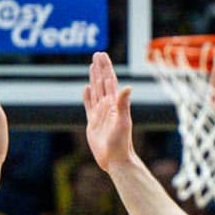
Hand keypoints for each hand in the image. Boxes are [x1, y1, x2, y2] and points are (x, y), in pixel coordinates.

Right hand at [84, 50, 135, 169]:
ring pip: (96, 91)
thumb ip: (123, 104)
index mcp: (115, 104)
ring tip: (92, 66)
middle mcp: (108, 106)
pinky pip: (89, 105)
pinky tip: (86, 88)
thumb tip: (127, 87)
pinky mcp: (92, 123)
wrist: (115, 160)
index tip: (102, 55)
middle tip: (97, 54)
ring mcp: (100, 114)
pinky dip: (87, 96)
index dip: (106, 67)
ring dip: (94, 78)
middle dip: (99, 68)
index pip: (110, 80)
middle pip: (102, 82)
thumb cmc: (121, 143)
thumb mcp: (122, 121)